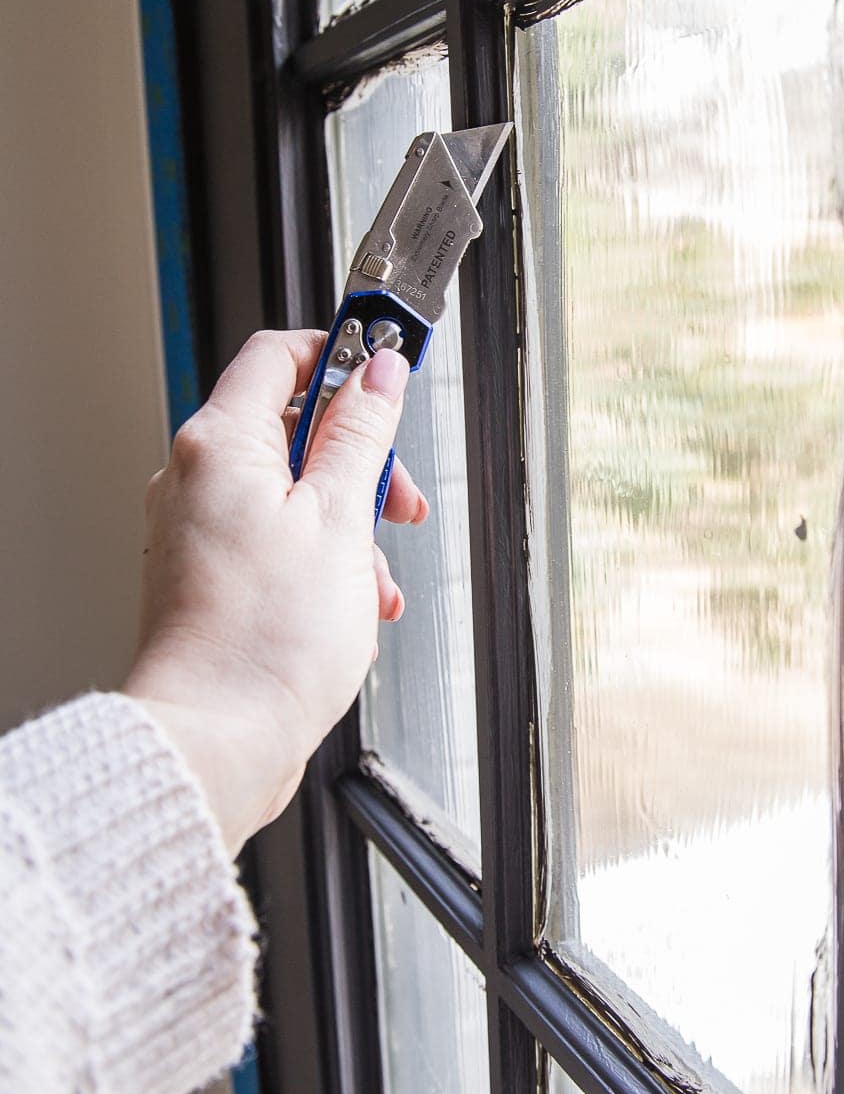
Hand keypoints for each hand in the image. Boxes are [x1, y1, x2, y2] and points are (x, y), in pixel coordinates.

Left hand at [124, 330, 426, 854]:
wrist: (216, 740)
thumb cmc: (265, 641)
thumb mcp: (340, 519)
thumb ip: (361, 436)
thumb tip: (379, 373)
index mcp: (219, 445)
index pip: (279, 356)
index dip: (342, 353)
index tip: (390, 367)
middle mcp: (196, 479)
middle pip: (292, 429)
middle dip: (359, 461)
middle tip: (398, 499)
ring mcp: (199, 530)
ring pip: (292, 494)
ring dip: (350, 525)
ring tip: (375, 578)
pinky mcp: (211, 578)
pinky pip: (277, 543)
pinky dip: (323, 562)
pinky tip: (354, 606)